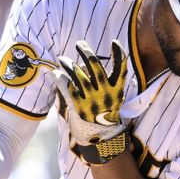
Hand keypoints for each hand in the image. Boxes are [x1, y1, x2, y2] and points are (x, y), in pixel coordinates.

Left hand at [53, 39, 128, 164]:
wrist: (100, 136)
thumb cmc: (107, 112)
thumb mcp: (115, 97)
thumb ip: (108, 80)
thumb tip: (88, 62)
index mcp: (116, 90)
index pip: (121, 68)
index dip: (119, 53)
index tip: (114, 42)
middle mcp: (104, 92)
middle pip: (95, 66)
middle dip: (86, 52)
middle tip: (80, 44)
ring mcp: (91, 99)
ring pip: (77, 74)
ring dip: (68, 64)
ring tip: (62, 59)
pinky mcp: (78, 106)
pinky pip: (67, 88)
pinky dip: (61, 79)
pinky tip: (58, 74)